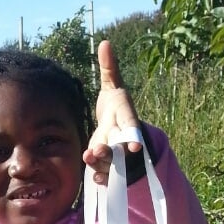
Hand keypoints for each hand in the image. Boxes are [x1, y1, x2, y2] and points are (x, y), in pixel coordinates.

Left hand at [83, 39, 141, 184]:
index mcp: (127, 119)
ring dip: (102, 165)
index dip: (133, 136)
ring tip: (89, 158)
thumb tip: (104, 43)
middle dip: (111, 152)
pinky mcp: (109, 166)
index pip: (132, 127)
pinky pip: (108, 176)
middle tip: (97, 151)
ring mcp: (117, 155)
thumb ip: (110, 68)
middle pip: (120, 149)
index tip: (134, 145)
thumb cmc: (115, 107)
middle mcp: (123, 138)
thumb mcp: (113, 86)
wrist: (116, 130)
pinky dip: (102, 179)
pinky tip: (94, 180)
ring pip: (112, 164)